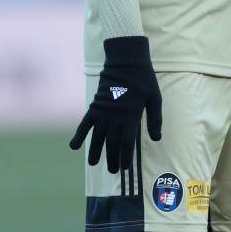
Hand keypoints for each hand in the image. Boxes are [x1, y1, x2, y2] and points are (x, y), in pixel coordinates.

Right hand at [69, 36, 161, 173]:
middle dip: (112, 158)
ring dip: (96, 151)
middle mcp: (116, 117)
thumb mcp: (155, 98)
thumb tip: (157, 139)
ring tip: (94, 164)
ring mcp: (103, 112)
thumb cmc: (144, 79)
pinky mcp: (94, 106)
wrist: (126, 60)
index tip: (125, 168)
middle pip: (112, 143)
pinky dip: (78, 135)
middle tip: (113, 171)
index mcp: (131, 116)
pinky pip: (84, 124)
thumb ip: (155, 119)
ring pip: (98, 137)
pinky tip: (73, 147)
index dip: (126, 157)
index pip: (127, 142)